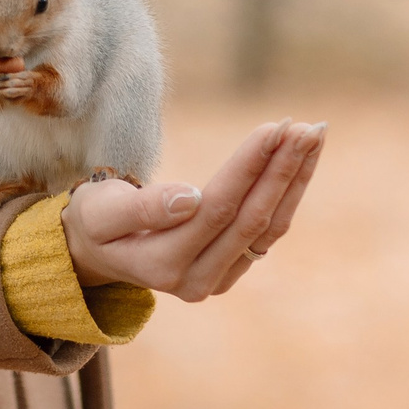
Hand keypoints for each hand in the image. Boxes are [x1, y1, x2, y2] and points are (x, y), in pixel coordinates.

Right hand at [61, 120, 325, 301]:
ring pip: (269, 227)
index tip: (274, 128)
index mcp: (163, 265)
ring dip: (294, 179)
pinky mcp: (232, 267)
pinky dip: (287, 193)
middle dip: (283, 170)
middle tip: (307, 128)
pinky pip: (268, 230)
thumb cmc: (94, 221)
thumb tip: (191, 198)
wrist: (96, 251)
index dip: (249, 168)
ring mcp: (219, 278)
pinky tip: (301, 160)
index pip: (217, 210)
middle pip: (252, 220)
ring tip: (314, 136)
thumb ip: (141, 209)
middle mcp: (198, 280)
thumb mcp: (100, 213)